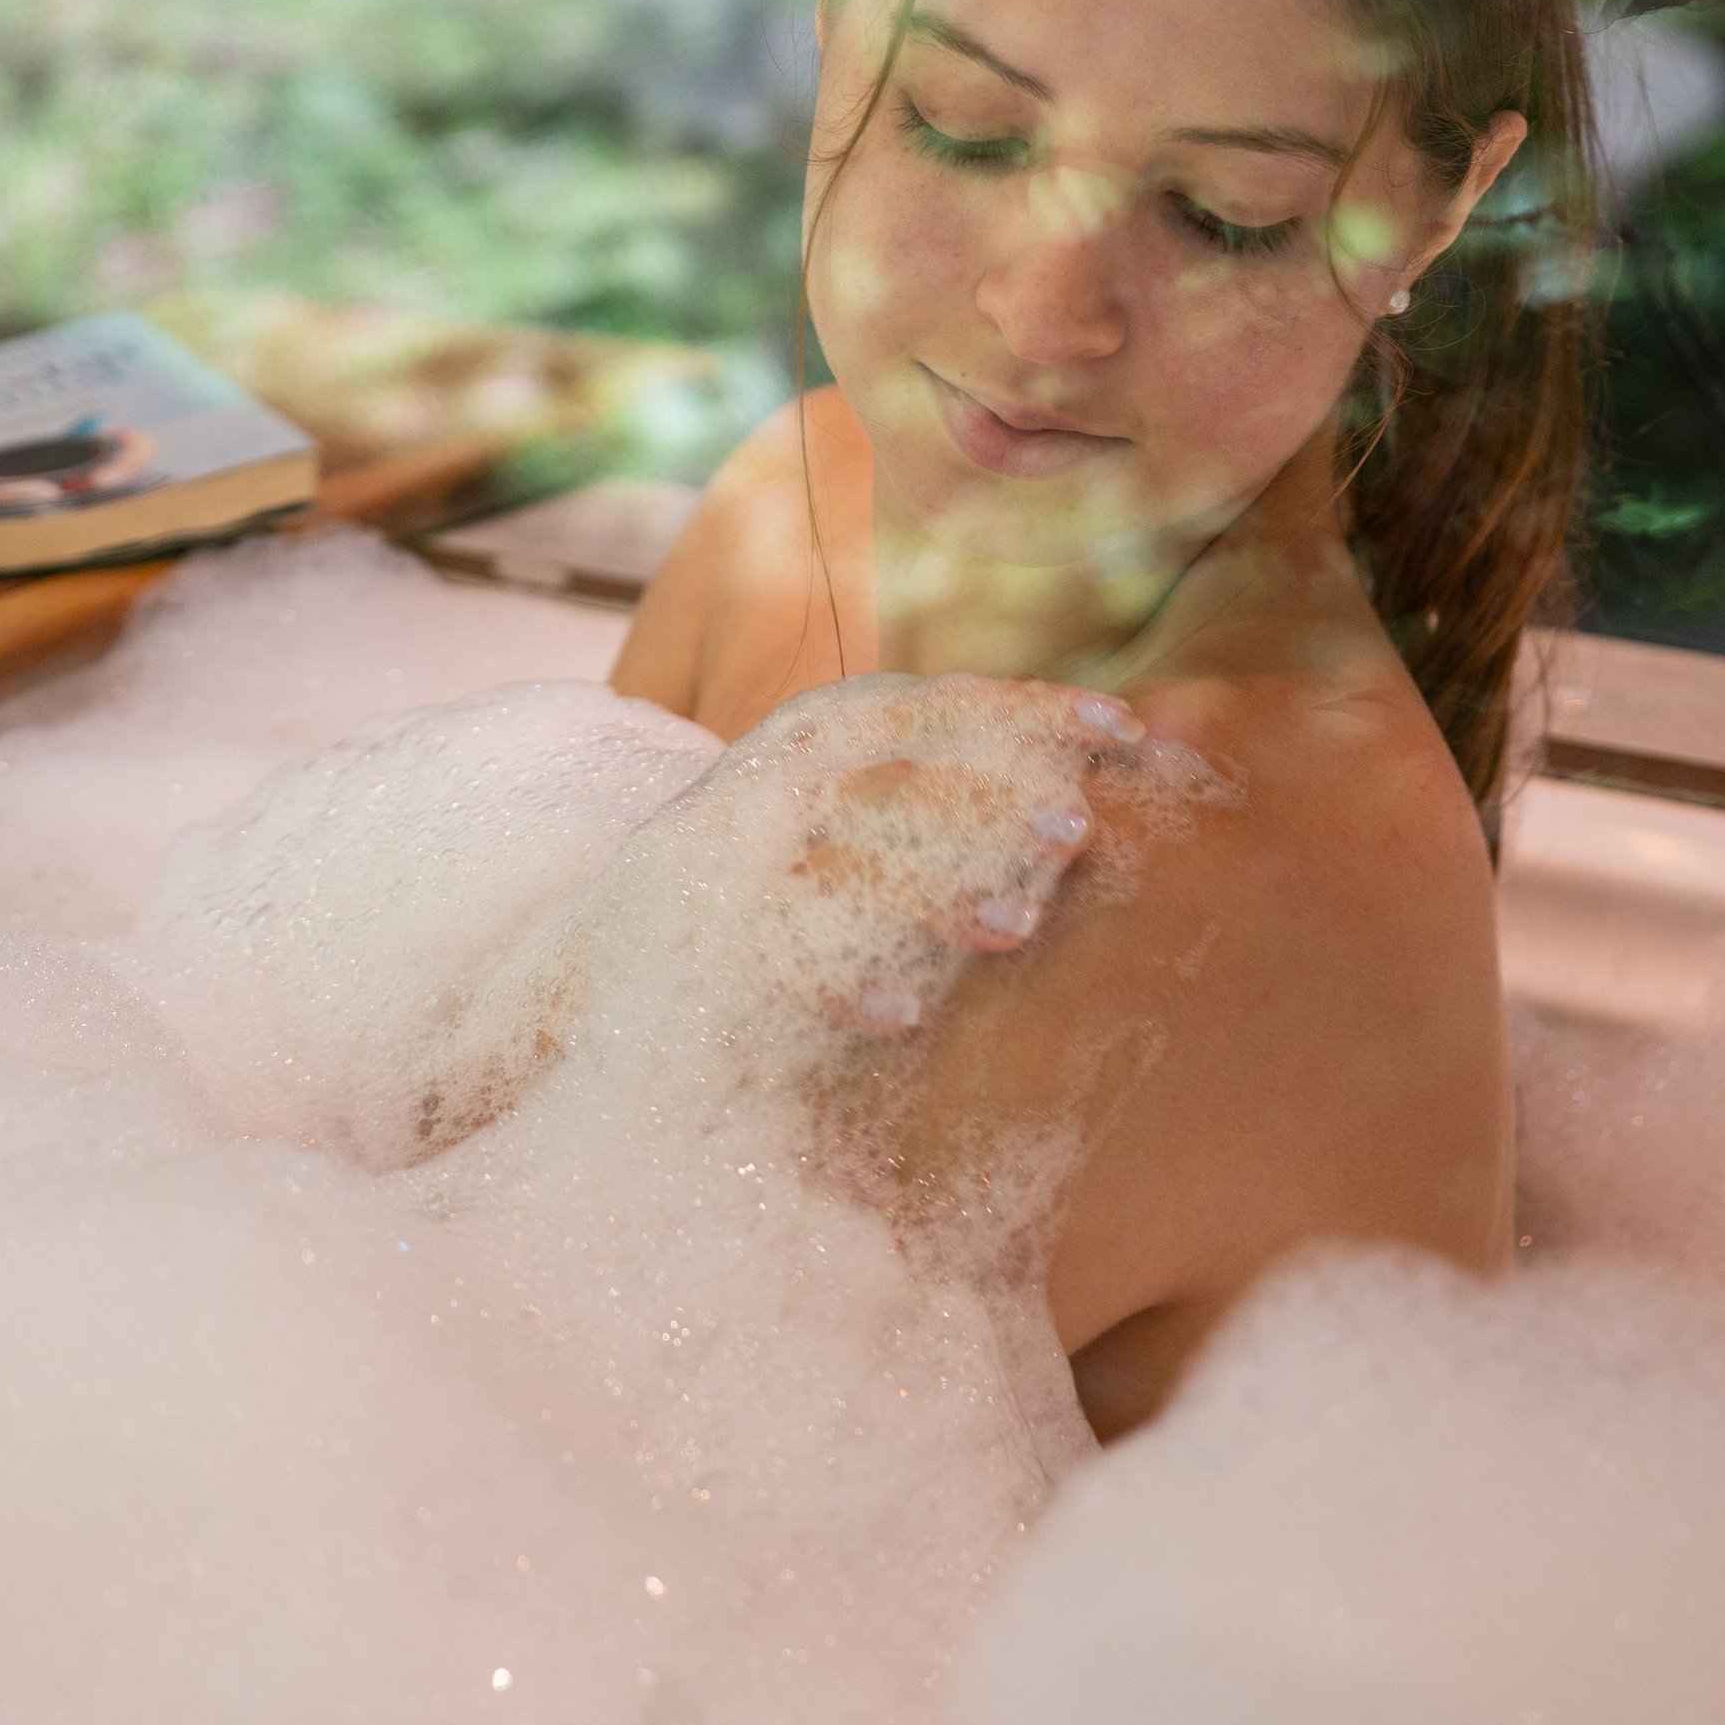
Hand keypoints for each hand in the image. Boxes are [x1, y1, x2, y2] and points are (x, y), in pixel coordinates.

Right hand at [678, 671, 1155, 1043]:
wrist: (596, 958)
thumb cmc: (761, 880)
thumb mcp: (838, 809)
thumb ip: (941, 786)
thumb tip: (1100, 786)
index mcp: (822, 734)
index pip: (940, 706)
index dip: (1034, 710)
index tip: (1127, 729)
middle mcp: (777, 780)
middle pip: (897, 773)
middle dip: (992, 797)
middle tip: (1079, 831)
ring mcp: (730, 859)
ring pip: (844, 864)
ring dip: (934, 892)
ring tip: (1017, 927)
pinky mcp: (700, 939)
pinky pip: (780, 963)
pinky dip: (842, 987)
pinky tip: (905, 1018)